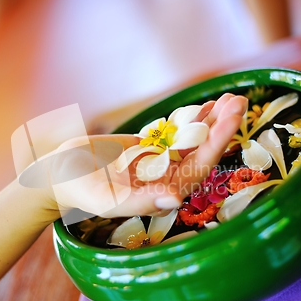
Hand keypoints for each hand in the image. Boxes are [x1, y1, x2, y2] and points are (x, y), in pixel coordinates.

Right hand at [42, 94, 247, 220]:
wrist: (61, 175)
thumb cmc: (80, 191)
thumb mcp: (107, 199)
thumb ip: (141, 203)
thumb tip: (175, 200)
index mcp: (163, 193)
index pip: (198, 167)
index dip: (217, 143)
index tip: (232, 119)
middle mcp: (167, 178)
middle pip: (201, 151)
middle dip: (221, 126)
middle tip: (239, 101)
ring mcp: (159, 162)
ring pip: (191, 140)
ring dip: (210, 120)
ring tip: (230, 98)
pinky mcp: (149, 148)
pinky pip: (174, 132)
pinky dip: (189, 119)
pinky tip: (205, 105)